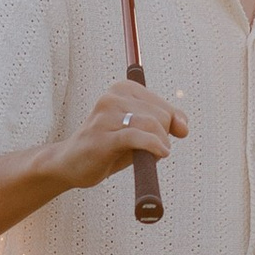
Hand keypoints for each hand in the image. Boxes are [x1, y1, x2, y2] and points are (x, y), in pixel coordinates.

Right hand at [52, 82, 187, 193]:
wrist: (69, 164)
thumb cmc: (108, 147)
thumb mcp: (139, 132)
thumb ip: (164, 124)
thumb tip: (184, 128)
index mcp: (122, 89)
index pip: (163, 105)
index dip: (170, 124)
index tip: (169, 137)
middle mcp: (112, 97)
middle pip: (161, 114)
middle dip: (163, 135)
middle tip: (151, 150)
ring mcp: (105, 115)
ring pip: (151, 125)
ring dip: (159, 144)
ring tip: (152, 155)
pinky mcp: (102, 135)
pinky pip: (137, 137)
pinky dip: (153, 146)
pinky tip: (160, 154)